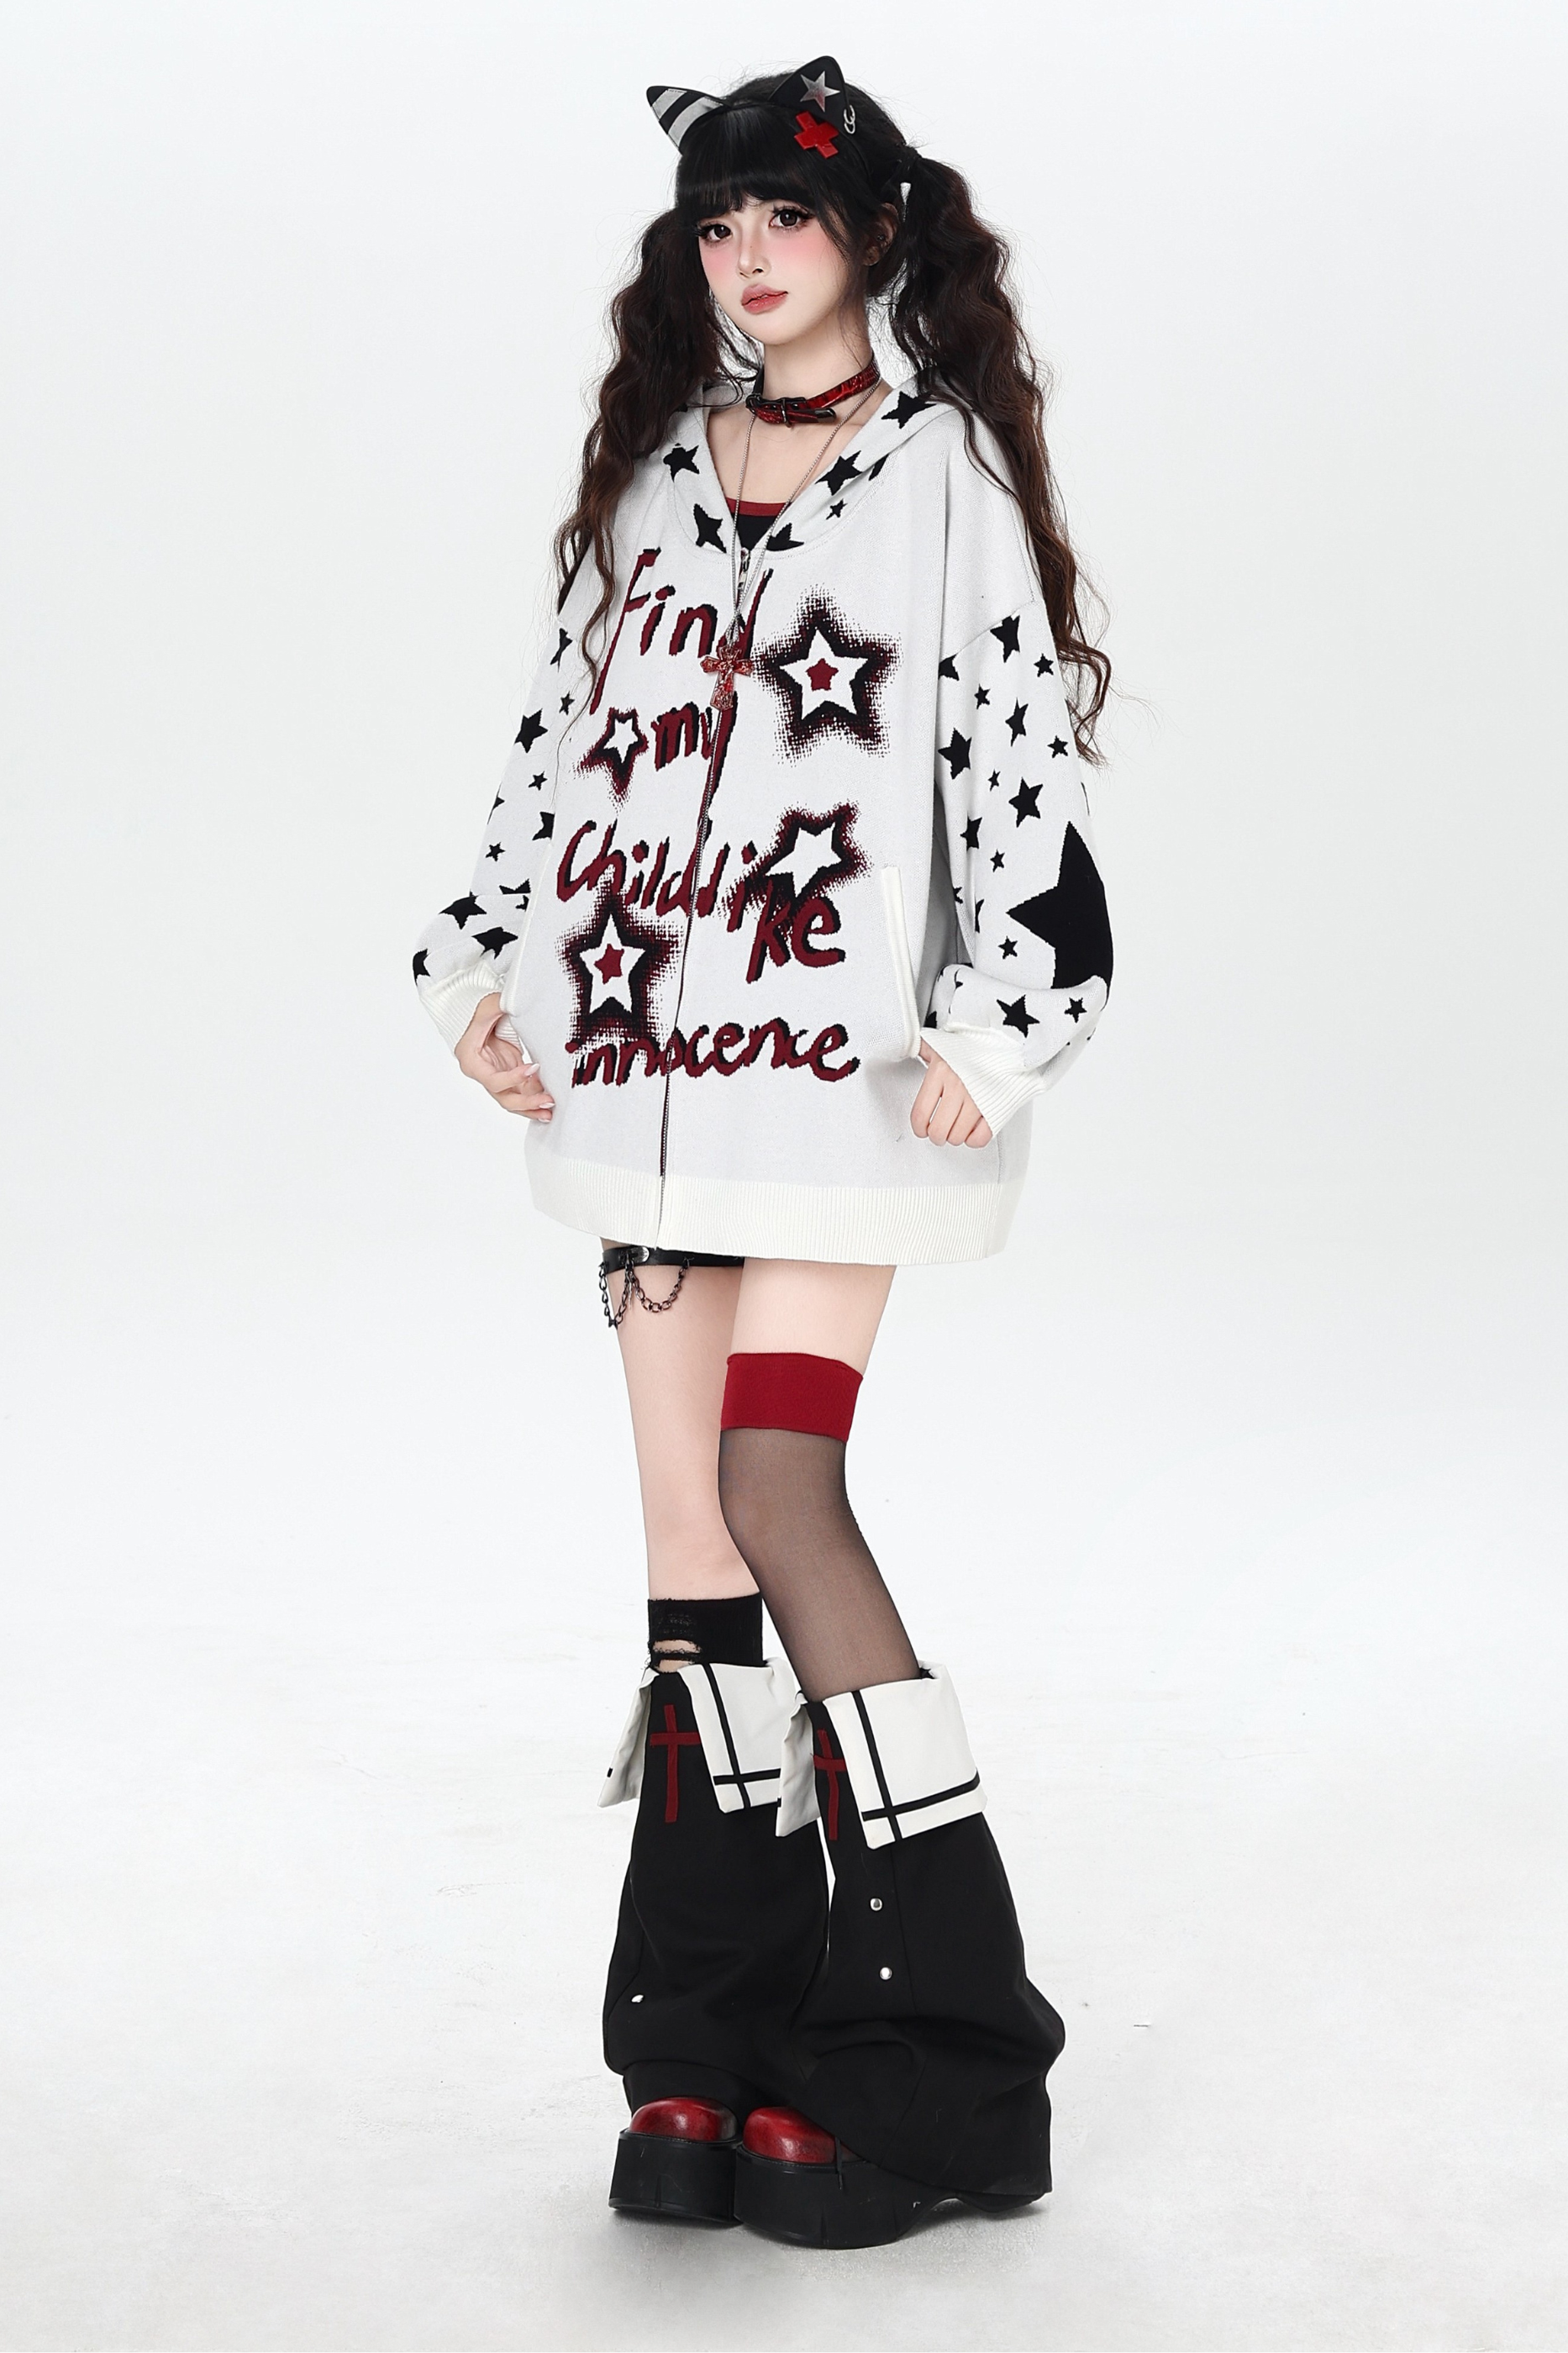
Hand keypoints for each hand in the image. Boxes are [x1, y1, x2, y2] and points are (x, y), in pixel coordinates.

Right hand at [454, 992, 553, 1121]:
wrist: (477, 1015)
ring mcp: (499, 1077)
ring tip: (551, 1112)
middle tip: (547, 1101)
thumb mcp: (488, 1006)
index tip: (532, 1068)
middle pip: (504, 1098)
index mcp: (472, 1062)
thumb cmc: (476, 1011)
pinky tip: (551, 1101)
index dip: (512, 1078)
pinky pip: (524, 1092)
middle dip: (526, 1103)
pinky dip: (536, 1097)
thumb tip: (518, 1000)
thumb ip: (500, 1006)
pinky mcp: (511, 1075)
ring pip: (515, 1101)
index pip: (493, 1080)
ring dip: (532, 1107)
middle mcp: (485, 1075)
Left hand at [911, 1041, 992, 1148]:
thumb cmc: (974, 1046)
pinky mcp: (995, 1108)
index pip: (920, 1113)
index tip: (921, 1129)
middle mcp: (958, 1087)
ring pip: (958, 1137)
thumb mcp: (942, 1043)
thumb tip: (905, 1045)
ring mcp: (977, 1099)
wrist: (1009, 1044)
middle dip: (936, 1136)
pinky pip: (980, 1137)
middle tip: (938, 1132)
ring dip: (954, 1137)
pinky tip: (971, 1131)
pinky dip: (973, 1140)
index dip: (918, 1128)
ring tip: (955, 1129)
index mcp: (940, 1072)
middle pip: (938, 1130)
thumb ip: (922, 1048)